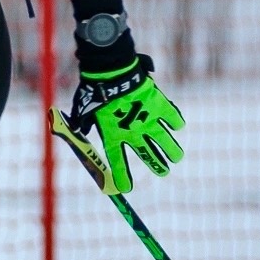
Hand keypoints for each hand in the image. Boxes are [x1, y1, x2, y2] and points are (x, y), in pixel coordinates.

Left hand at [66, 54, 184, 195]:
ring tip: (176, 157)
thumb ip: (84, 124)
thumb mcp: (84, 110)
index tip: (125, 188)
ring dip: (172, 151)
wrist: (110, 71)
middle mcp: (132, 133)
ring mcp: (148, 120)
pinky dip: (176, 122)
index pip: (118, 162)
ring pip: (166, 143)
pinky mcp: (159, 105)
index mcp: (112, 135)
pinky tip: (177, 126)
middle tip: (164, 171)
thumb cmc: (93, 90)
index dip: (122, 176)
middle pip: (149, 156)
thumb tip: (82, 131)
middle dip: (157, 166)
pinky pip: (173, 118)